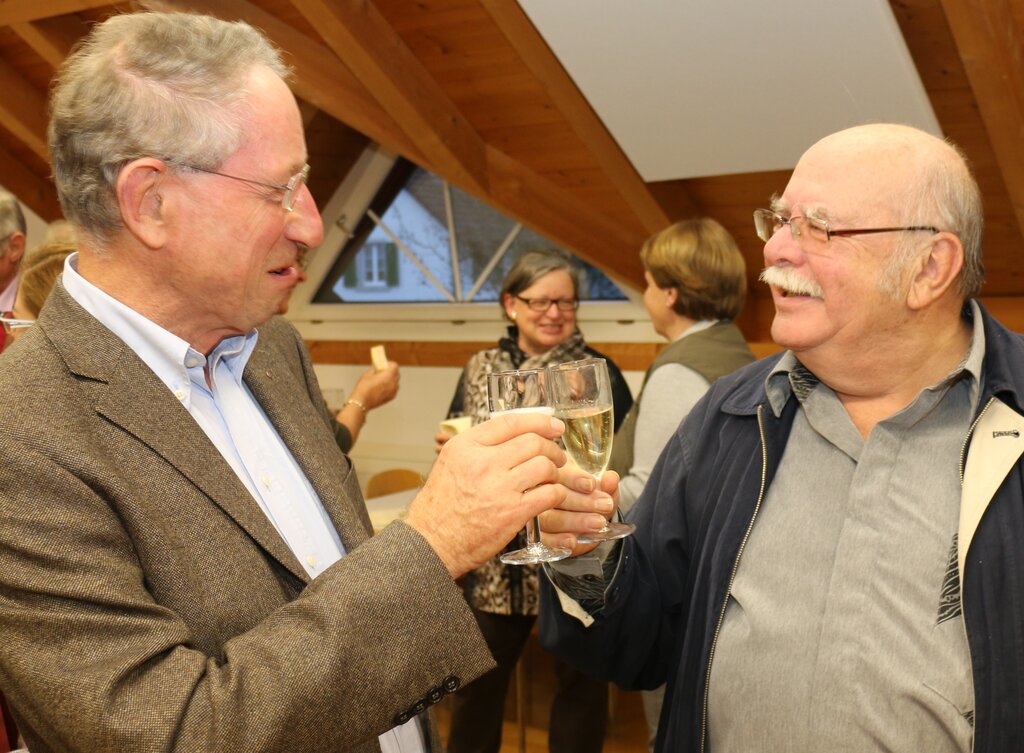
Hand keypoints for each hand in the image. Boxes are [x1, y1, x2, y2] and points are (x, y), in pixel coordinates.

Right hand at [350, 362, 398, 409]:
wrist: (362, 401)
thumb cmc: (364, 387)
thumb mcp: (368, 374)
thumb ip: (376, 369)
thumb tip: (379, 369)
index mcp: (388, 375)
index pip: (395, 366)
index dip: (389, 364)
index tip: (383, 365)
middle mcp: (393, 383)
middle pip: (397, 373)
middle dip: (391, 371)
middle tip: (383, 372)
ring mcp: (393, 391)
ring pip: (396, 381)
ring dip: (391, 379)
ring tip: (382, 381)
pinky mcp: (392, 397)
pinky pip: (394, 389)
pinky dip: (390, 387)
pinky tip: (382, 388)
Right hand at [405, 413, 567, 576]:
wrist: (432, 541)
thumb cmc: (441, 504)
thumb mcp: (450, 461)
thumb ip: (479, 447)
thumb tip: (513, 435)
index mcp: (466, 446)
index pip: (511, 422)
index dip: (539, 421)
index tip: (553, 425)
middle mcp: (483, 462)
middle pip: (533, 442)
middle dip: (551, 448)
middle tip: (556, 455)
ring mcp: (499, 487)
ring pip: (544, 466)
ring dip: (555, 470)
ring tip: (552, 476)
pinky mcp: (513, 512)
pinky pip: (549, 494)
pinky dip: (556, 492)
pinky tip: (552, 495)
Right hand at [539, 469, 618, 556]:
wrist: (587, 524)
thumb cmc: (591, 501)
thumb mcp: (602, 490)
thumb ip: (607, 483)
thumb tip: (611, 479)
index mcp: (553, 473)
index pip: (557, 472)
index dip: (574, 478)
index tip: (592, 485)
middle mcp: (539, 492)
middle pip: (551, 496)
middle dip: (580, 502)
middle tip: (604, 506)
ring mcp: (536, 514)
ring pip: (548, 518)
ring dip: (574, 521)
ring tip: (598, 523)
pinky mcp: (535, 535)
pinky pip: (543, 539)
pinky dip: (558, 541)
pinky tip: (573, 541)